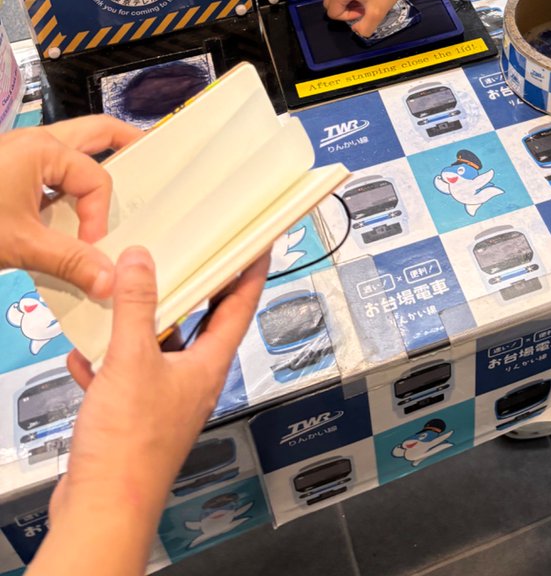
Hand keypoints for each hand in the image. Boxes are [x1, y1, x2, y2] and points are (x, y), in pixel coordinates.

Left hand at [0, 116, 141, 297]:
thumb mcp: (20, 244)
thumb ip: (70, 261)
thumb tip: (111, 281)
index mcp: (43, 149)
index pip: (95, 179)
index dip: (98, 217)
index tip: (91, 250)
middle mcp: (34, 142)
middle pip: (93, 132)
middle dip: (123, 143)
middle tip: (150, 155)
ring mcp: (17, 153)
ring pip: (69, 149)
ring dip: (92, 163)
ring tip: (119, 178)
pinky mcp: (4, 171)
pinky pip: (47, 169)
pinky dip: (64, 183)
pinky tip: (67, 210)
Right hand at [55, 247, 267, 530]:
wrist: (103, 508)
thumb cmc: (131, 452)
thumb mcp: (132, 360)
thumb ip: (137, 306)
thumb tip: (142, 263)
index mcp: (209, 365)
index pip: (241, 306)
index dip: (251, 271)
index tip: (257, 245)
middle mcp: (194, 380)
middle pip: (203, 322)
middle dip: (197, 287)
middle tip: (195, 255)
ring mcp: (166, 399)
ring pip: (161, 346)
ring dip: (145, 321)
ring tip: (130, 295)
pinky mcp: (137, 416)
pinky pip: (127, 374)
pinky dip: (110, 358)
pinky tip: (89, 352)